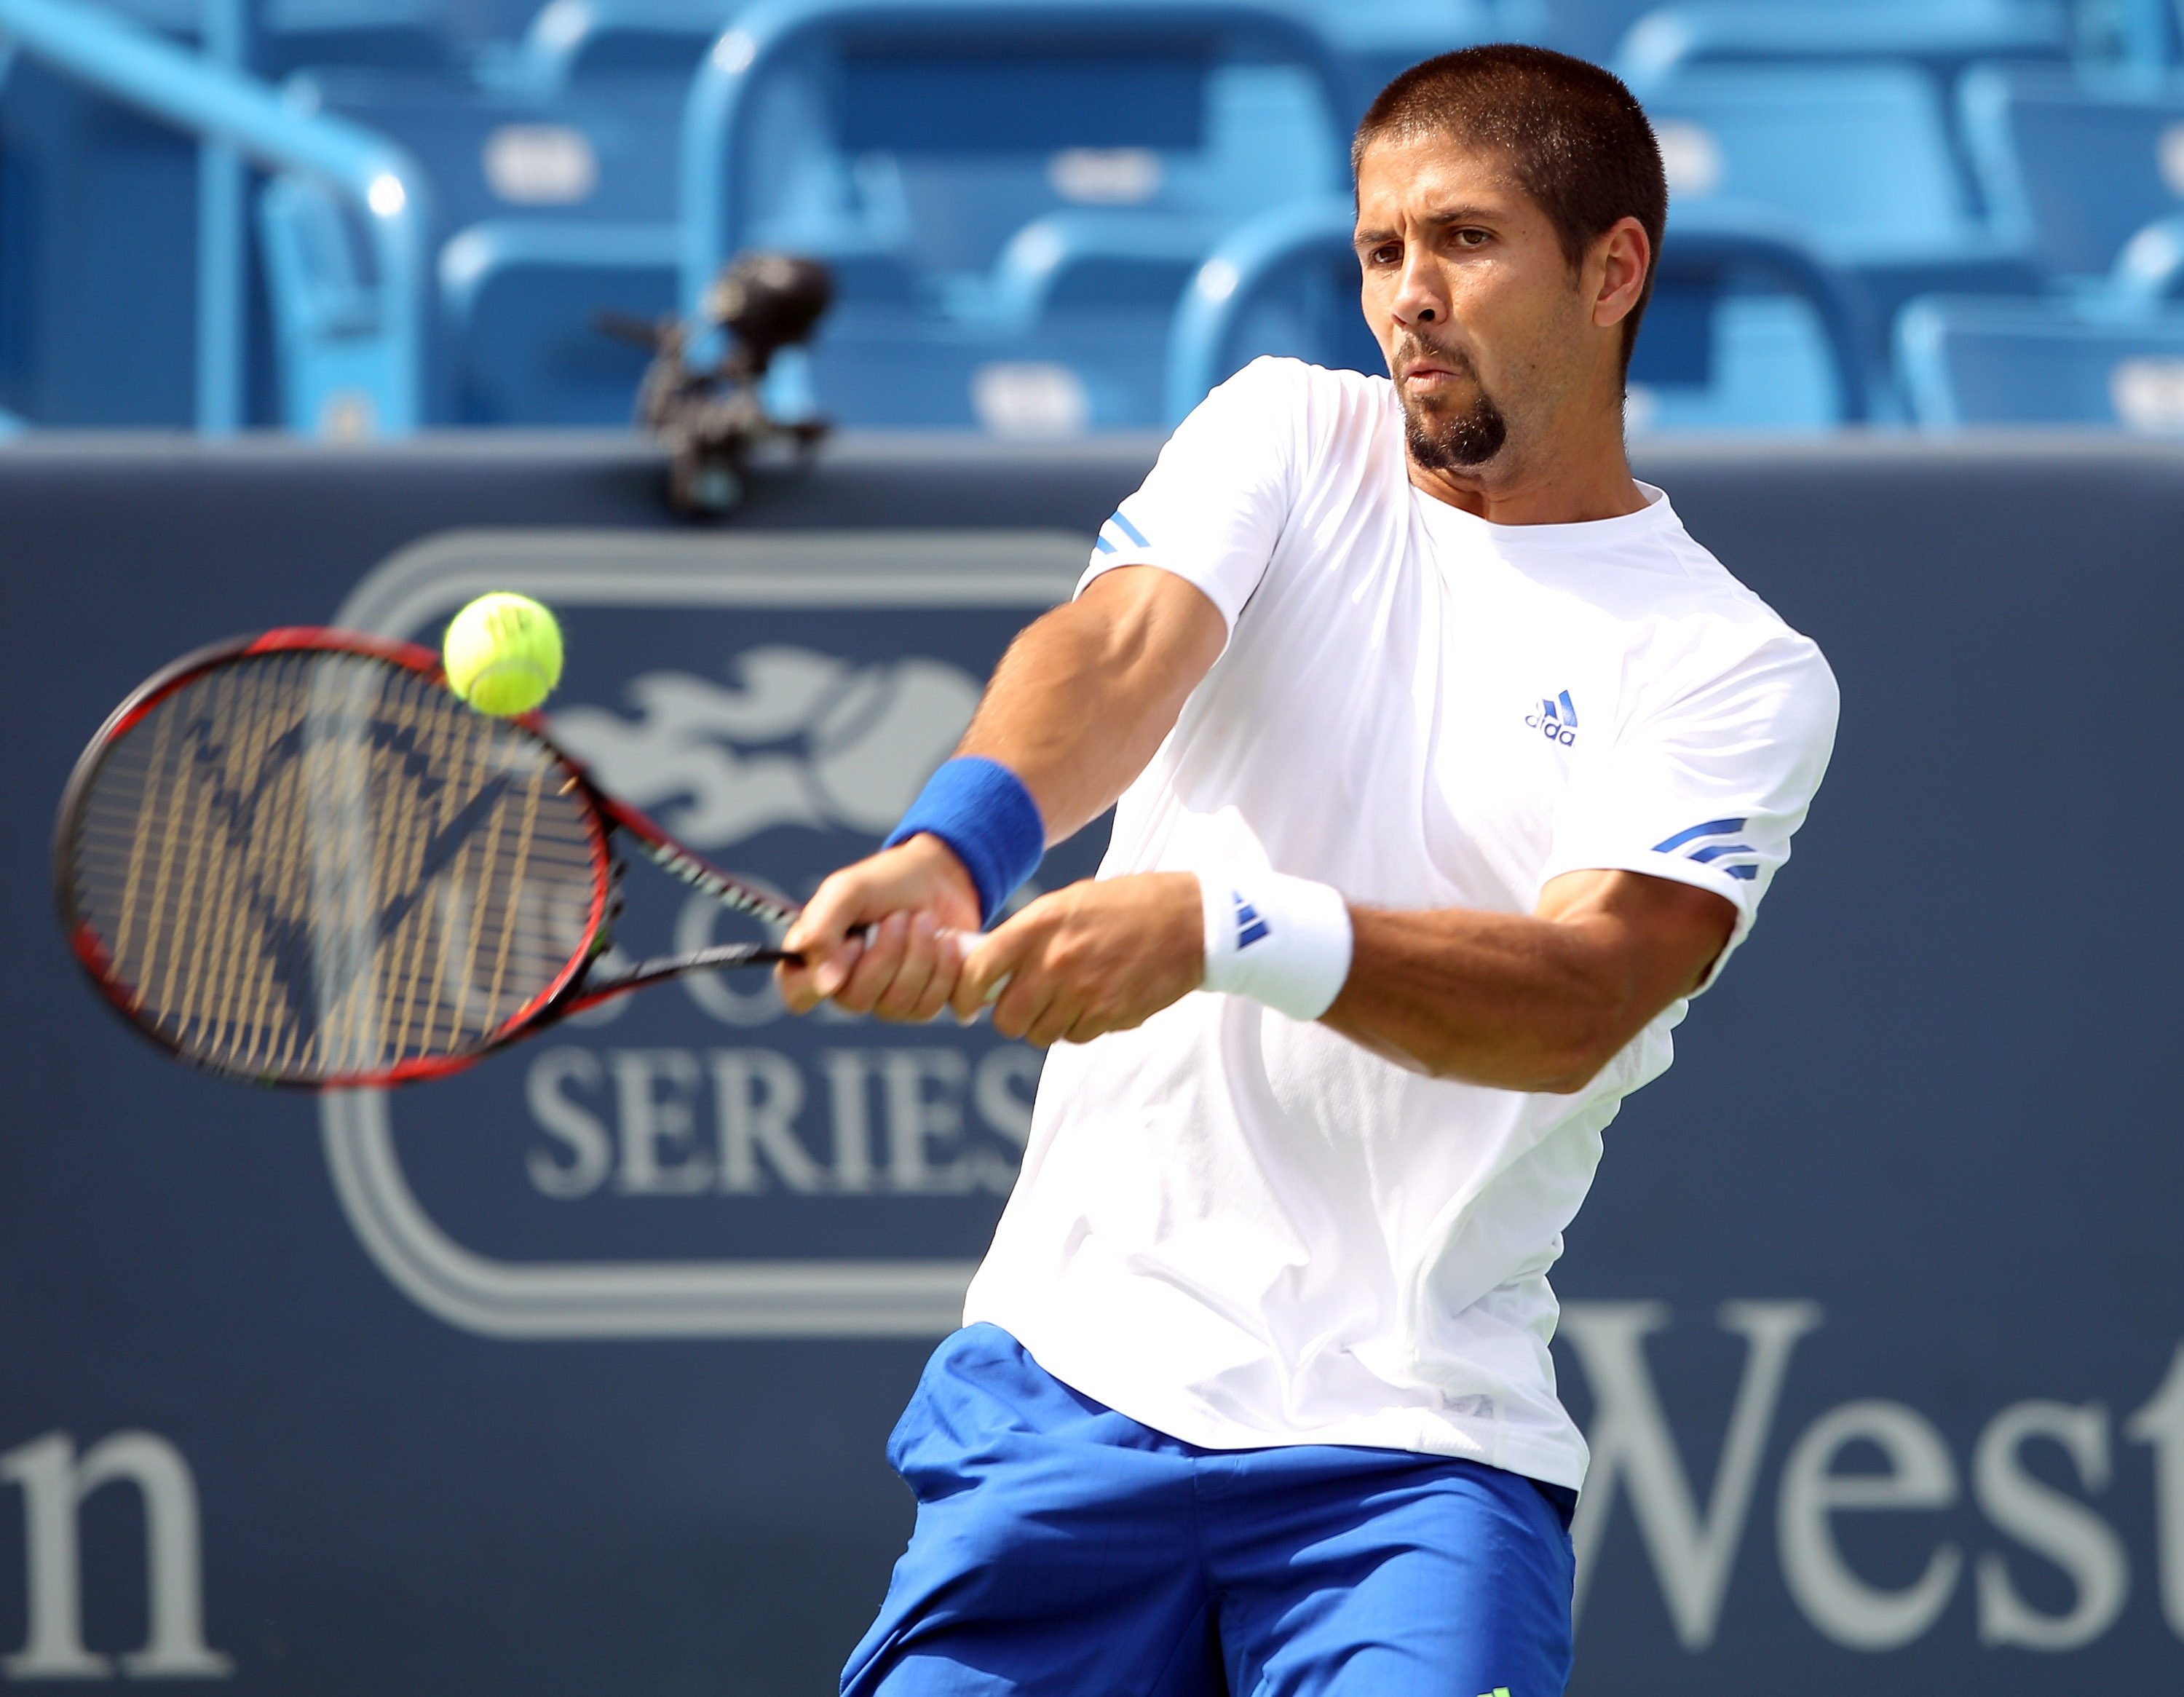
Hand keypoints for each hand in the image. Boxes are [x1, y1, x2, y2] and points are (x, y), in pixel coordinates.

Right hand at [777, 834, 981, 1018]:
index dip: (824, 979)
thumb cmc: (885, 883)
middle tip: (901, 915)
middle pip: (856, 1001)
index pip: (798, 995)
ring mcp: (884, 1001)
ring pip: (897, 1005)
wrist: (940, 879)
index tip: (855, 943)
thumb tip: (825, 984)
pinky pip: (929, 1007)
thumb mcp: (846, 891)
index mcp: (817, 958)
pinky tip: (947, 939)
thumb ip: (822, 932)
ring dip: (918, 954)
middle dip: (887, 952)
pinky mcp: (922, 1004)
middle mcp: (847, 986)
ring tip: (925, 919)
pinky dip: (944, 968)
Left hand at [949, 872, 1202, 1046]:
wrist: (1190, 921)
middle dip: (1013, 1017)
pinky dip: (1079, 1027)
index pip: (978, 971)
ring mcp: (1082, 991)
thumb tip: (988, 968)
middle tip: (1027, 1004)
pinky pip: (1074, 1037)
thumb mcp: (1069, 902)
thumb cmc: (1126, 906)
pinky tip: (1096, 1001)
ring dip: (1048, 1024)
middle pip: (1007, 1018)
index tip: (968, 1004)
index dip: (966, 994)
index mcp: (1039, 924)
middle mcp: (1055, 960)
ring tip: (1069, 998)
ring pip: (1040, 1034)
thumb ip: (1028, 934)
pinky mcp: (1109, 1014)